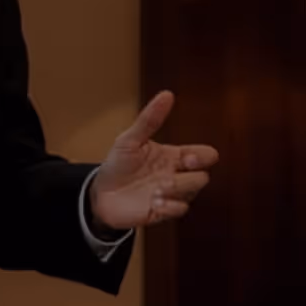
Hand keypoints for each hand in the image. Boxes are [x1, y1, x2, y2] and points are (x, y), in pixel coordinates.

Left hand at [87, 90, 220, 236]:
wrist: (100, 193)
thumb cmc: (118, 164)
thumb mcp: (130, 139)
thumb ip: (149, 119)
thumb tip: (167, 94)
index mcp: (174, 156)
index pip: (205, 156)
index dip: (204, 157)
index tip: (187, 158)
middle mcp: (177, 175)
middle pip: (203, 177)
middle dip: (190, 177)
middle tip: (166, 178)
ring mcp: (172, 194)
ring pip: (193, 193)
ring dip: (177, 191)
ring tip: (156, 191)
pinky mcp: (163, 211)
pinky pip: (181, 210)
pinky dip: (171, 207)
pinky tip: (154, 203)